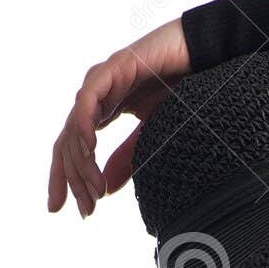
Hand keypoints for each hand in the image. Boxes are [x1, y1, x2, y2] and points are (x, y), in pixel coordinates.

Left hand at [47, 18, 191, 219]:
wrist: (202, 56)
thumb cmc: (179, 89)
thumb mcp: (149, 135)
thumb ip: (126, 159)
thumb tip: (105, 190)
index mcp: (101, 111)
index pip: (73, 148)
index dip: (66, 179)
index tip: (68, 211)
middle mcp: (95, 96)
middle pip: (68, 142)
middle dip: (71, 179)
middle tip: (86, 210)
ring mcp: (100, 81)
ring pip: (75, 127)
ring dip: (82, 163)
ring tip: (94, 190)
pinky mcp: (112, 68)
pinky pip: (88, 100)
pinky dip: (84, 125)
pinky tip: (90, 151)